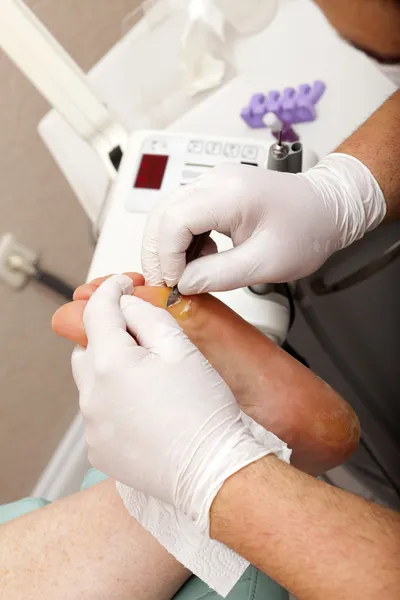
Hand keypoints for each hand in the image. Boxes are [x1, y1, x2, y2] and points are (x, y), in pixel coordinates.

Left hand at [72, 274, 285, 530]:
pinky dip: (113, 403)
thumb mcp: (180, 348)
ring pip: (92, 382)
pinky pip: (98, 413)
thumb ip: (146, 316)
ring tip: (149, 380)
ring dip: (111, 371)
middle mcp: (91, 395)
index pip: (97, 311)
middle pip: (88, 347)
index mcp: (109, 363)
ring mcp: (92, 426)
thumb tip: (126, 304)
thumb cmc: (203, 412)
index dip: (111, 291)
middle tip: (142, 338)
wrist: (211, 471)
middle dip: (109, 335)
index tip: (122, 285)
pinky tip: (145, 410)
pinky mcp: (98, 449)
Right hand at [142, 154, 385, 292]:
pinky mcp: (214, 191)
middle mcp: (216, 180)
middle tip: (166, 285)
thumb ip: (219, 275)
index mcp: (231, 193)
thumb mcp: (266, 263)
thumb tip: (183, 284)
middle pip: (162, 214)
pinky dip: (180, 241)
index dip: (166, 257)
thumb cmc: (307, 230)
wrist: (327, 208)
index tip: (175, 285)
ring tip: (184, 275)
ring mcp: (213, 182)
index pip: (174, 221)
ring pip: (167, 214)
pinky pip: (182, 214)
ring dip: (167, 248)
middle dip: (157, 253)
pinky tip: (198, 259)